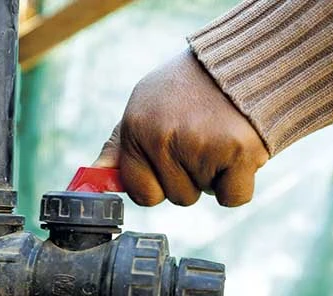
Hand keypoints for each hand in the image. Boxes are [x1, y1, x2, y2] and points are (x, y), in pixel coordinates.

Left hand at [94, 51, 268, 206]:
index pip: (141, 192)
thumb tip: (93, 178)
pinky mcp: (237, 152)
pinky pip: (233, 197)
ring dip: (214, 175)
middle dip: (190, 176)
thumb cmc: (186, 88)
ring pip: (204, 195)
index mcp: (137, 129)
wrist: (238, 60)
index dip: (158, 183)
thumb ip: (120, 147)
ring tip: (217, 135)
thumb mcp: (143, 107)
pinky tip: (236, 150)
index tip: (171, 162)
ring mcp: (200, 145)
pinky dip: (238, 182)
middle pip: (177, 196)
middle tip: (200, 139)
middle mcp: (163, 138)